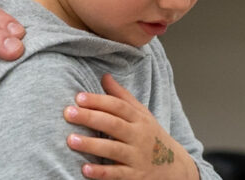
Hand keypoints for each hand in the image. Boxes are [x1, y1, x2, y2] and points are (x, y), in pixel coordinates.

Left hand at [63, 74, 197, 178]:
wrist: (176, 170)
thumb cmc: (152, 138)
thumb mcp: (142, 115)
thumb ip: (122, 97)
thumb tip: (104, 76)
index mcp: (139, 119)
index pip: (118, 106)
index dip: (99, 100)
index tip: (79, 97)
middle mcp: (139, 136)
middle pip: (113, 124)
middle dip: (90, 118)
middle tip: (68, 113)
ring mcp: (137, 157)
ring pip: (113, 149)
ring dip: (91, 144)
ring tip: (71, 139)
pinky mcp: (135, 177)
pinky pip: (117, 174)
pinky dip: (101, 172)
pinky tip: (85, 168)